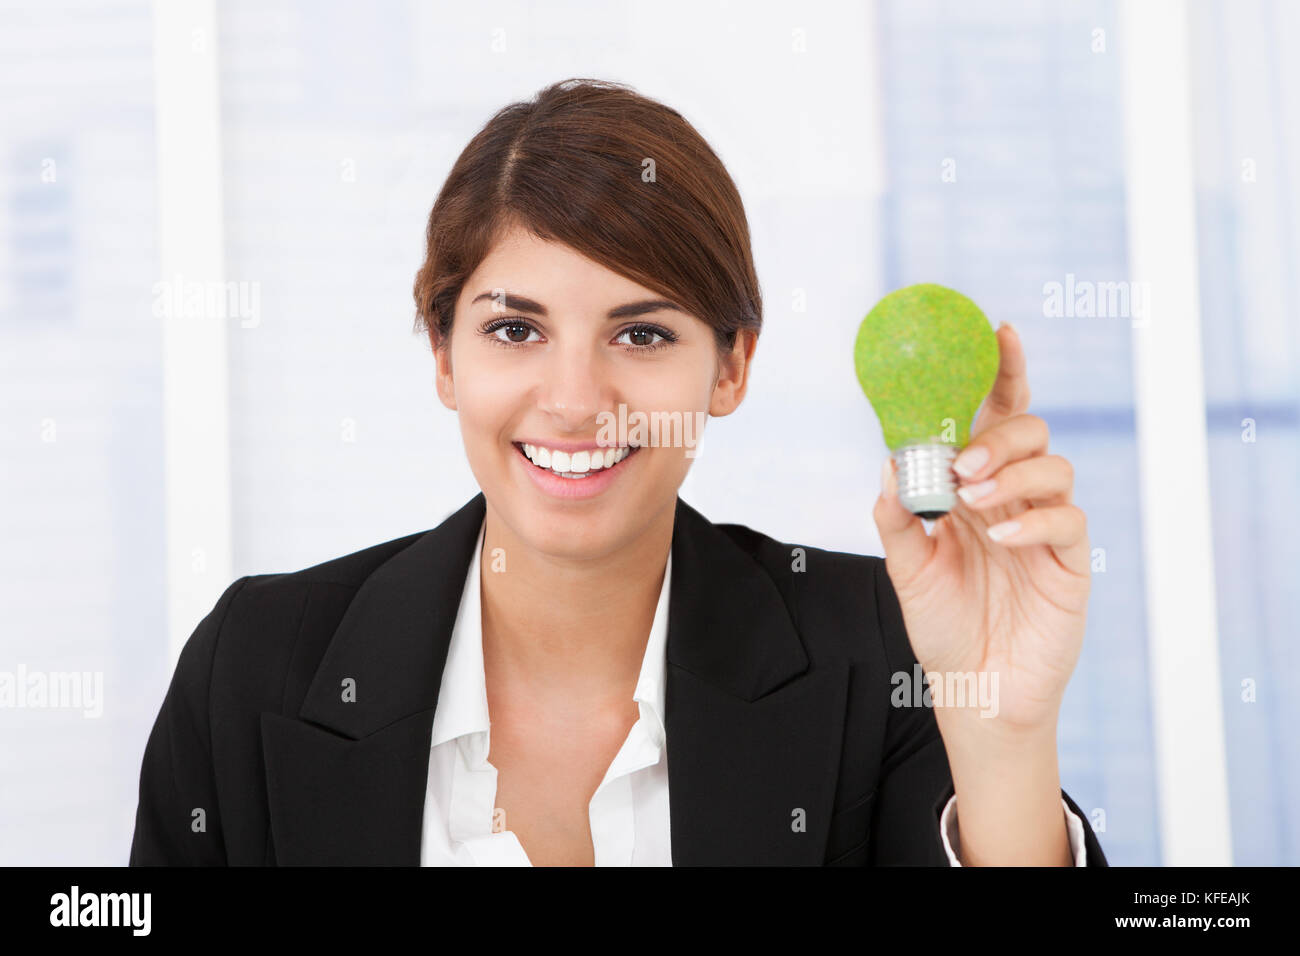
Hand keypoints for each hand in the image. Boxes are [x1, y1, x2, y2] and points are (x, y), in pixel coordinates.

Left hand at [872, 322, 1089, 737]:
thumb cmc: (943, 625)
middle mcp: (1013, 497)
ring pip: (1054, 466)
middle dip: (998, 435)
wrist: (974, 690)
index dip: (1001, 373)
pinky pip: (1068, 520)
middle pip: (1029, 430)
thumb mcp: (906, 568)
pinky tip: (1003, 535)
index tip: (997, 331)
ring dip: (1012, 473)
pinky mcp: (1069, 562)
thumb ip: (897, 517)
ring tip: (973, 501)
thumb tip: (889, 463)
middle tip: (962, 465)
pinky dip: (1034, 518)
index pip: (993, 417)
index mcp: (974, 487)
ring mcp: (1045, 527)